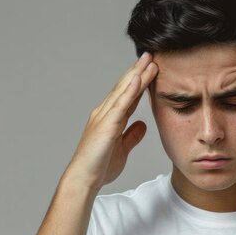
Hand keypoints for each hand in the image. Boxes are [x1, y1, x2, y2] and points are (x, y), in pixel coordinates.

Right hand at [62, 52, 157, 190]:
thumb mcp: (122, 148)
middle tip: (150, 55)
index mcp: (110, 118)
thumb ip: (132, 135)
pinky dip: (129, 91)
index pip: (128, 96)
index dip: (139, 82)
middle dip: (138, 71)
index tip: (151, 69)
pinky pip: (120, 105)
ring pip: (123, 91)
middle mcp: (105, 113)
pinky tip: (138, 79)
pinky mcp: (106, 125)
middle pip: (125, 87)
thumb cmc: (100, 166)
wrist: (84, 179)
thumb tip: (142, 124)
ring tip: (148, 61)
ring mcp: (104, 117)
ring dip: (137, 75)